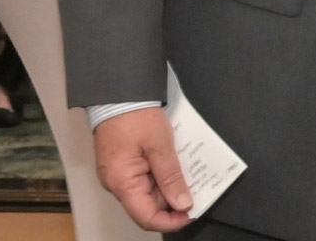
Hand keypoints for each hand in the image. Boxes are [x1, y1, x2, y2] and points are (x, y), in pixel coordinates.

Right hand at [94, 106, 192, 231]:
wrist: (118, 94)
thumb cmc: (136, 118)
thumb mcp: (160, 146)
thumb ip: (171, 177)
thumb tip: (183, 205)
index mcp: (123, 183)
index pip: (146, 217)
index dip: (170, 222)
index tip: (192, 214)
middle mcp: (117, 184)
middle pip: (147, 206)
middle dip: (173, 203)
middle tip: (198, 192)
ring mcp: (119, 174)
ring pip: (147, 192)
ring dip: (169, 187)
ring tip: (191, 177)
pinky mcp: (124, 164)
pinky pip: (144, 178)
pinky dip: (162, 176)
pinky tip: (178, 167)